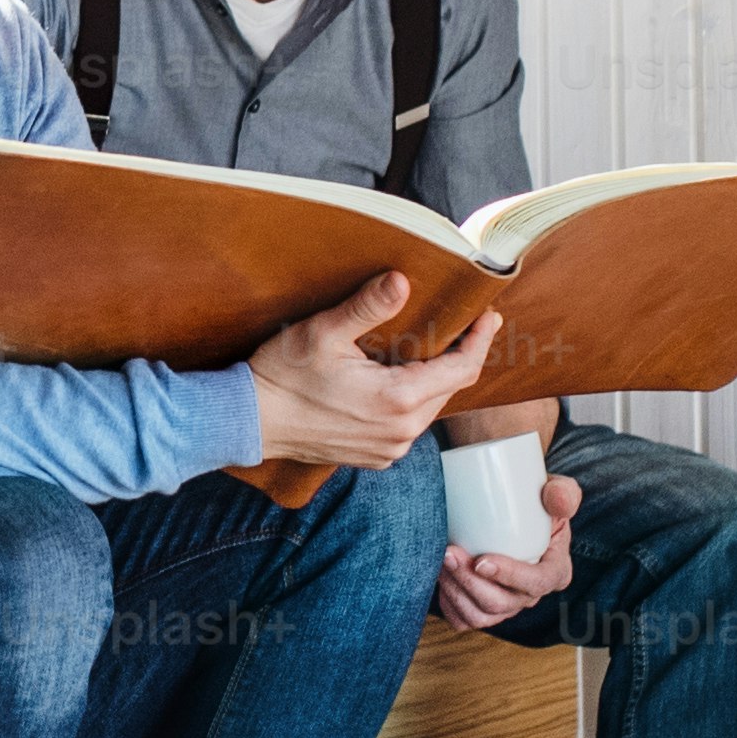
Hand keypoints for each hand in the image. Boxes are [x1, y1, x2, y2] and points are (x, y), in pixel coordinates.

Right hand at [245, 273, 500, 472]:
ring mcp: (389, 448)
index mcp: (398, 400)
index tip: (488, 315)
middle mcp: (402, 431)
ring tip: (422, 348)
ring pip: (429, 407)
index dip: (479, 339)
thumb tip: (402, 281)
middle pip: (449, 388)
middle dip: (456, 355)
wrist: (249, 422)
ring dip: (430, 378)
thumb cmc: (282, 376)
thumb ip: (367, 307)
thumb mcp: (323, 332)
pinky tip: (393, 379)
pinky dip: (410, 400)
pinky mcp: (375, 456)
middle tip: (457, 323)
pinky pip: (408, 424)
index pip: (462, 369)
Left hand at [435, 473, 579, 631]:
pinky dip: (448, 602)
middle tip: (448, 554)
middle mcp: (530, 595)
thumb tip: (557, 499)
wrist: (511, 515)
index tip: (481, 561)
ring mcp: (507, 607)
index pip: (537, 582)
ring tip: (441, 562)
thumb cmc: (536, 504)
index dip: (509, 576)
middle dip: (470, 581)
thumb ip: (563, 493)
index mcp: (556, 571)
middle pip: (500, 603)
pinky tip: (442, 577)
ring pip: (479, 616)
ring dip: (455, 592)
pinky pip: (463, 620)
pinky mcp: (485, 612)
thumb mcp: (557, 493)